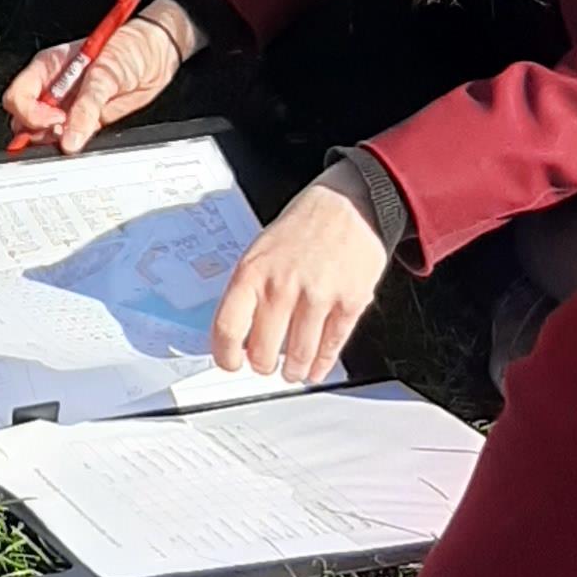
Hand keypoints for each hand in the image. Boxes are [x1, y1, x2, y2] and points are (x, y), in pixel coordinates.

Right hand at [1, 2, 188, 153]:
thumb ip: (86, 107)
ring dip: (55, 139)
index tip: (57, 118)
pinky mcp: (83, 120)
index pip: (18, 97)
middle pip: (23, 119)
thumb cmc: (129, 47)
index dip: (31, 113)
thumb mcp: (104, 73)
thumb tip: (70, 138)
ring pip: (42, 133)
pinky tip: (85, 136)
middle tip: (65, 129)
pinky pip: (68, 138)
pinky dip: (73, 142)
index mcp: (47, 67)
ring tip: (78, 132)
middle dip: (39, 130)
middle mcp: (52, 87)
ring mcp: (66, 105)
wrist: (157, 54)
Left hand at [211, 178, 386, 382]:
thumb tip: (239, 331)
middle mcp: (282, 286)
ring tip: (291, 372)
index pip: (227, 328)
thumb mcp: (260, 250)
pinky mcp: (350, 302)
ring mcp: (317, 296)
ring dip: (292, 371)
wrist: (349, 205)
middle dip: (262, 366)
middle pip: (262, 350)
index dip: (226, 356)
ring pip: (298, 355)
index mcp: (252, 273)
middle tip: (264, 367)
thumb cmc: (303, 227)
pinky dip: (322, 364)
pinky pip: (331, 345)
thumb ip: (249, 290)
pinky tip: (316, 368)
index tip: (230, 363)